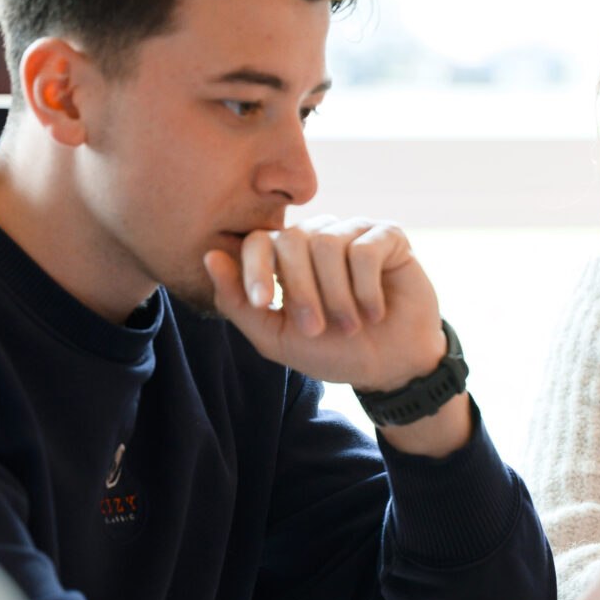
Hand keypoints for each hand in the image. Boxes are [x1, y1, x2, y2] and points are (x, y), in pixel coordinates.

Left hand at [204, 215, 443, 391]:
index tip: (264, 303)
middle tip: (315, 328)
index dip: (256, 269)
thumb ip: (238, 303)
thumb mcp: (276, 338)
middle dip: (302, 290)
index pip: (259, 241)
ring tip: (351, 325)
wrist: (390, 367)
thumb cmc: (333, 352)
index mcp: (287, 258)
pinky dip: (367, 289)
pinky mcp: (388, 236)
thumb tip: (210, 256)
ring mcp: (353, 232)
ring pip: (329, 245)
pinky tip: (375, 311)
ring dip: (338, 296)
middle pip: (294, 240)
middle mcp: (318, 237)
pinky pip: (365, 250)